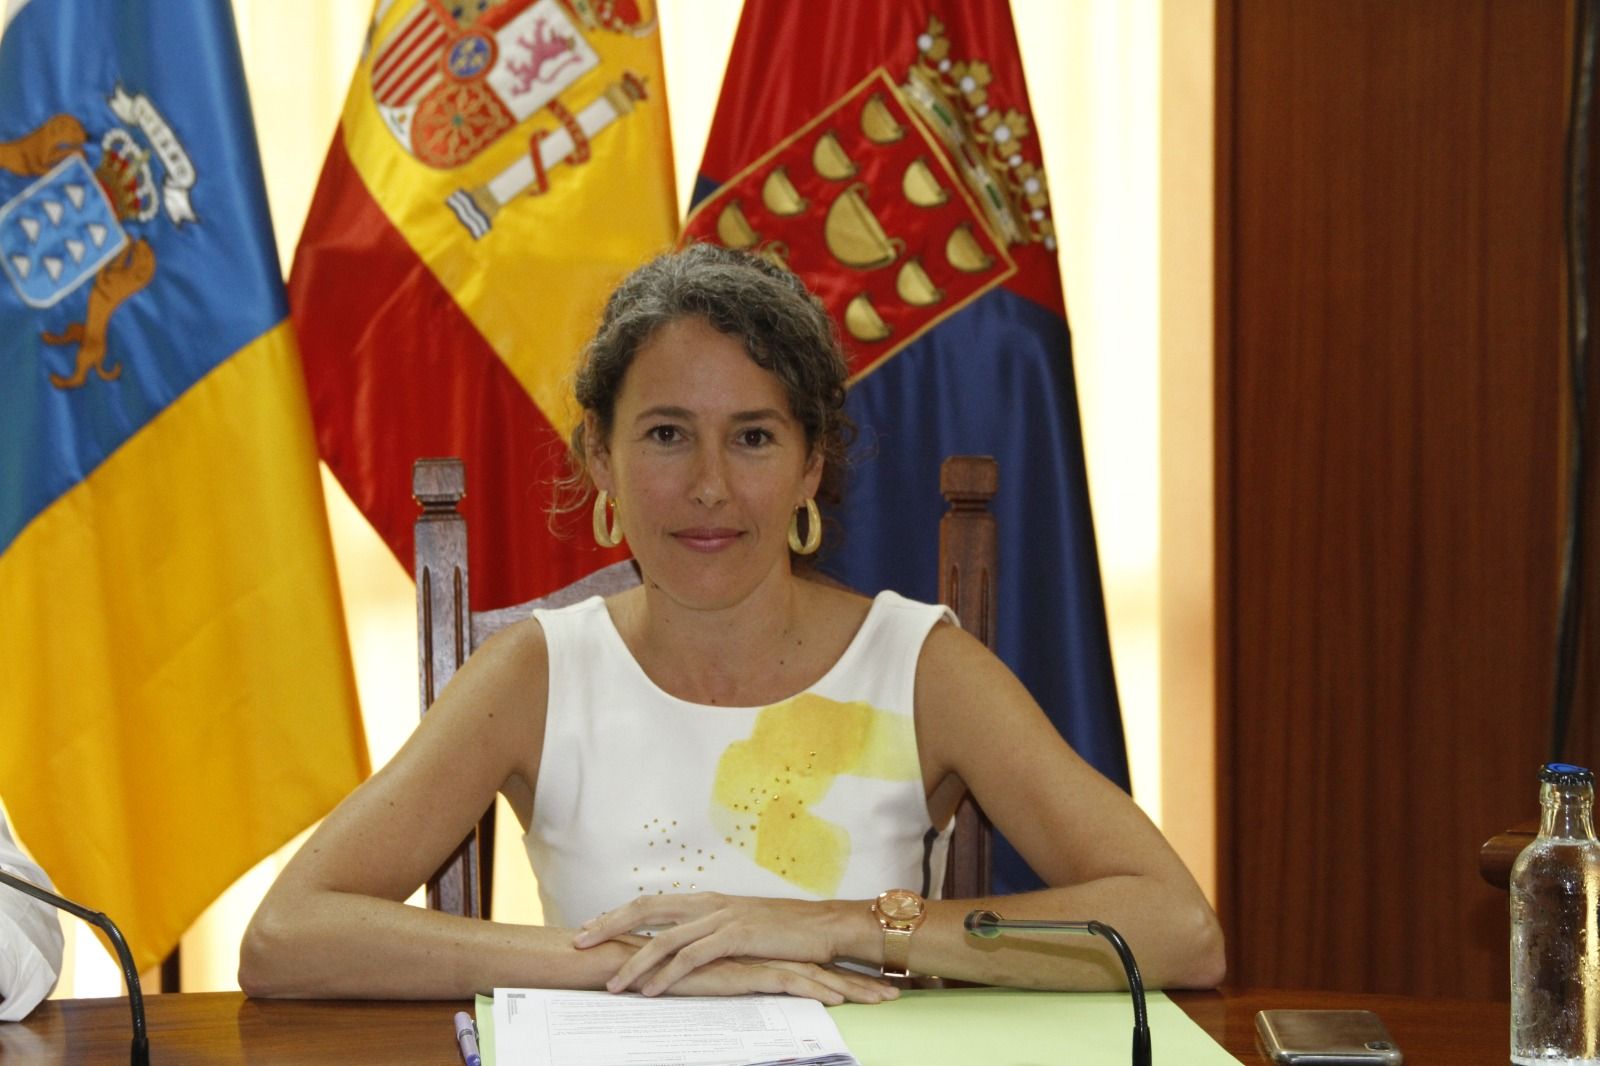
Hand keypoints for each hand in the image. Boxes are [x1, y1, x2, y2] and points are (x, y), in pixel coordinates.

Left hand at [573, 893, 880, 998]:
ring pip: (665, 938)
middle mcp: (708, 903)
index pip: (651, 903)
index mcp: (705, 900)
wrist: (823, 926)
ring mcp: (721, 917)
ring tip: (612, 984)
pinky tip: (652, 990)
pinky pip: (693, 957)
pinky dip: (668, 974)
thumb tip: (683, 949)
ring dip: (634, 962)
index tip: (589, 927)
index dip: (618, 914)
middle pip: (646, 909)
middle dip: (609, 925)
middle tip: (578, 943)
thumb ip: (710, 934)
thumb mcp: (739, 929)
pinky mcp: (736, 936)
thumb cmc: (784, 932)